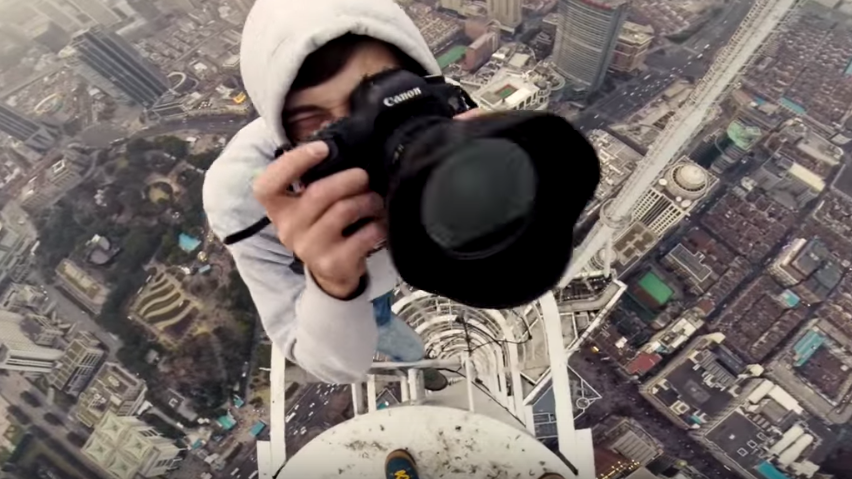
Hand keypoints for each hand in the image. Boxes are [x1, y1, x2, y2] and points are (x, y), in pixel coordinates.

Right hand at [253, 141, 384, 298]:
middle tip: (364, 176)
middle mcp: (288, 229)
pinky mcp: (333, 264)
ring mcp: (309, 249)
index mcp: (278, 209)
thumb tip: (336, 138)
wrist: (331, 272)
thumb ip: (315, 177)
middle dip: (349, 179)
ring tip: (375, 199)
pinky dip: (377, 225)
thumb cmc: (322, 224)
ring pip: (343, 211)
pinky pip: (362, 236)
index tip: (323, 148)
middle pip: (318, 194)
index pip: (267, 185)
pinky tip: (379, 223)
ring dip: (367, 201)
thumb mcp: (309, 203)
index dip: (293, 162)